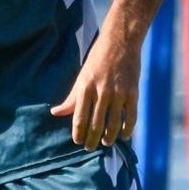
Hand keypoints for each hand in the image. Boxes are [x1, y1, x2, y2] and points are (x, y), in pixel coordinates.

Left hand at [50, 31, 138, 149]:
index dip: (78, 133)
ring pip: (113, 123)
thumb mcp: (81, 76)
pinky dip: (127, 128)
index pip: (79, 117)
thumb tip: (55, 112)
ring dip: (109, 136)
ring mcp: (118, 92)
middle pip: (96, 123)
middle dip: (92, 139)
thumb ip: (71, 98)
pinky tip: (124, 135)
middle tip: (90, 147)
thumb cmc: (98, 59)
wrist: (121, 42)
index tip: (77, 142)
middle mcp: (101, 91)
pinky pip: (130, 116)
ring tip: (106, 143)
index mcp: (85, 87)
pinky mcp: (133, 92)